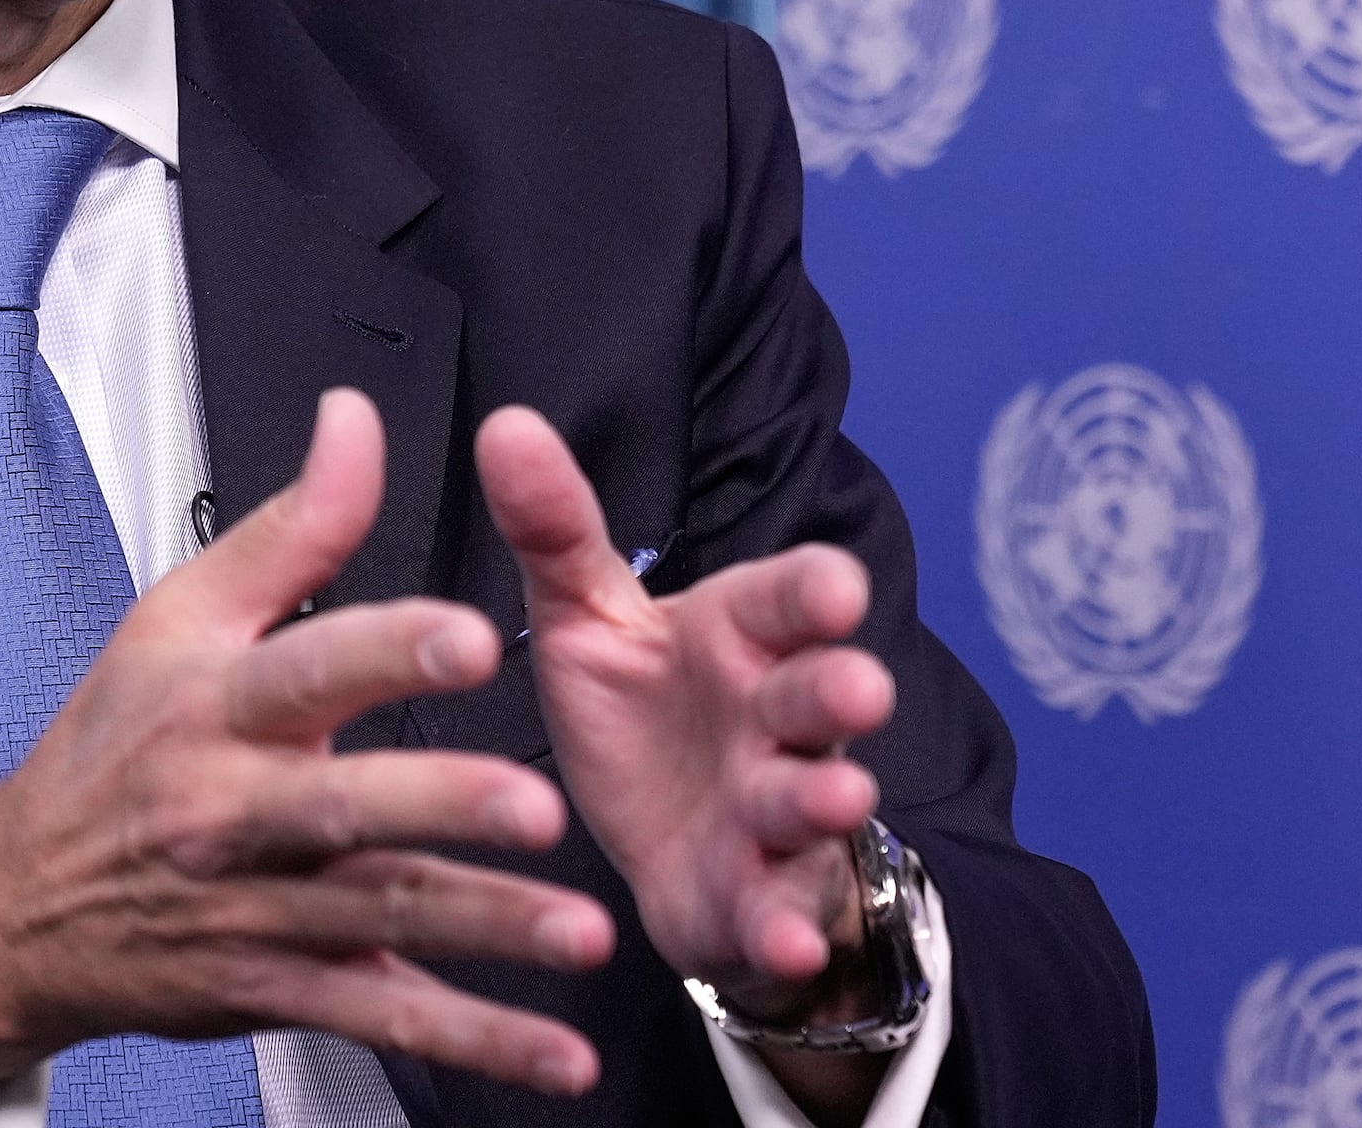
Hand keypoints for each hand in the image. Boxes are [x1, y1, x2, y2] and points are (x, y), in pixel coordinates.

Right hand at [0, 390, 617, 1097]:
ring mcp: (259, 910)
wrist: (22, 904)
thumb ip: (293, 527)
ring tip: (580, 934)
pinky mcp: (279, 989)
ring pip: (380, 919)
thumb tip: (354, 421)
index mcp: (217, 708)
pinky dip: (474, 1042)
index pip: (304, 668)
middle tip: (538, 804)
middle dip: (444, 806)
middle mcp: (235, 811)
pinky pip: (385, 1018)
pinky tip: (553, 1054)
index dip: (387, 648)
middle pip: (346, 808)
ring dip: (485, 931)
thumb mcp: (178, 618)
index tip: (468, 633)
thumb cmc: (113, 748)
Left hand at [473, 406, 896, 1019]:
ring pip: (811, 799)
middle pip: (818, 695)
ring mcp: (776, 811)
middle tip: (857, 685)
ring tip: (834, 798)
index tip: (834, 588)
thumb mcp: (589, 618)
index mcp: (739, 636)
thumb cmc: (641, 708)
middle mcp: (775, 718)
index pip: (788, 599)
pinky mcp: (758, 897)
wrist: (665, 844)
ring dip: (825, 800)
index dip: (815, 593)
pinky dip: (785, 928)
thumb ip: (557, 530)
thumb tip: (504, 422)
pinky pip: (778, 912)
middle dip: (841, 689)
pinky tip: (784, 939)